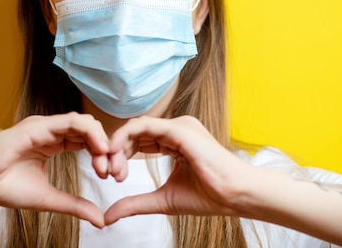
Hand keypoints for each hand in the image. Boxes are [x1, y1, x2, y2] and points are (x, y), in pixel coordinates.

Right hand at [0, 112, 117, 227]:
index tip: (110, 176)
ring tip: (108, 160)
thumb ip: (74, 205)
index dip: (102, 155)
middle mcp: (50, 131)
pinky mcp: (38, 126)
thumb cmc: (4, 186)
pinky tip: (99, 149)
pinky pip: (70, 121)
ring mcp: (44, 126)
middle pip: (89, 131)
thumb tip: (100, 219)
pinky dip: (89, 132)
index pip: (86, 141)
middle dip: (106, 149)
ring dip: (101, 140)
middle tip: (113, 171)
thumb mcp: (48, 198)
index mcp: (53, 143)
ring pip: (83, 122)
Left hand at [104, 116, 252, 224]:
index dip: (121, 156)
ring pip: (136, 127)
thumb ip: (134, 203)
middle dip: (116, 151)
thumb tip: (108, 216)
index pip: (139, 141)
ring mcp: (178, 126)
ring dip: (118, 145)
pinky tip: (115, 152)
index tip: (112, 176)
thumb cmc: (208, 196)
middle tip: (106, 173)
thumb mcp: (162, 200)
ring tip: (111, 167)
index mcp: (174, 141)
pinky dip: (125, 136)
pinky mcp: (179, 129)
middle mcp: (175, 129)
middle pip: (135, 133)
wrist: (234, 196)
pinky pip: (144, 125)